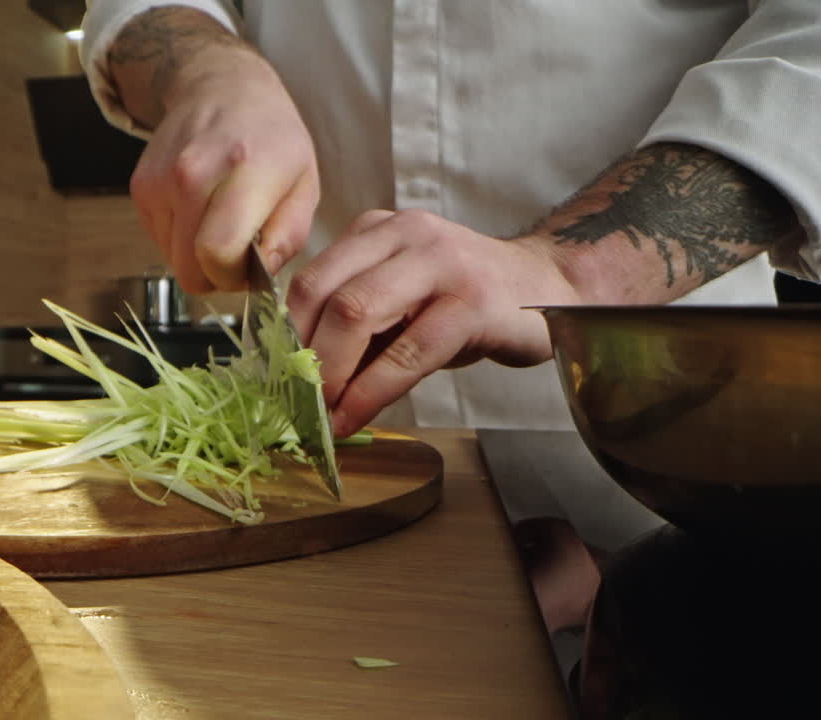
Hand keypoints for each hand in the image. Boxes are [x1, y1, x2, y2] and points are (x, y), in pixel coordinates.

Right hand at [127, 45, 318, 292]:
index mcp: (244, 170)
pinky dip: (181, 238)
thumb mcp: (305, 183)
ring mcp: (161, 180)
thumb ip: (288, 235)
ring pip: (172, 259)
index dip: (233, 276)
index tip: (249, 268)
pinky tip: (200, 210)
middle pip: (189, 267)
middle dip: (215, 275)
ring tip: (220, 222)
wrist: (222, 87)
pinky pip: (160, 241)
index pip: (218, 252)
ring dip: (197, 256)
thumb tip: (260, 273)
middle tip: (237, 254)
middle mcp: (193, 172)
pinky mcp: (140, 187)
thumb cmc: (272, 140)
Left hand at [287, 209, 581, 435]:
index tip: (271, 381)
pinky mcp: (472, 302)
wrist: (549, 290)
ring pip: (356, 314)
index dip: (282, 336)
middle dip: (300, 358)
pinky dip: (372, 392)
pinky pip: (407, 352)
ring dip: (330, 376)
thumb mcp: (402, 302)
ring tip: (321, 416)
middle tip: (292, 404)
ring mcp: (440, 263)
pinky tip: (356, 417)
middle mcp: (404, 235)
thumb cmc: (465, 302)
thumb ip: (353, 325)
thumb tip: (294, 379)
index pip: (308, 278)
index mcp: (376, 230)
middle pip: (323, 293)